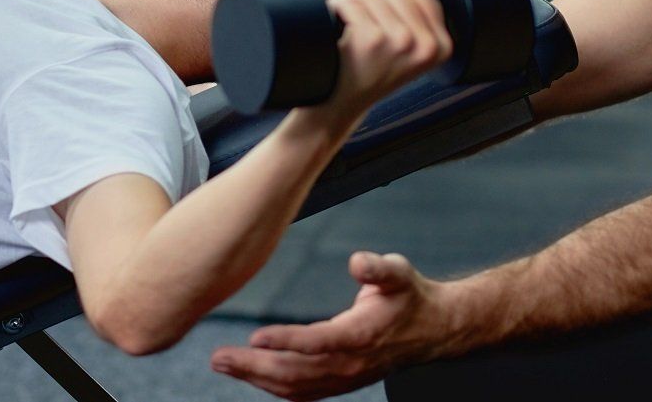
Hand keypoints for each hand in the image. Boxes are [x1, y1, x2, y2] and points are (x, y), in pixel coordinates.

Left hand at [211, 251, 457, 399]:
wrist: (433, 330)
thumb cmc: (410, 296)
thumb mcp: (399, 271)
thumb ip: (378, 267)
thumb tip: (358, 262)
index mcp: (361, 335)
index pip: (317, 343)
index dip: (285, 341)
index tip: (254, 335)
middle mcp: (350, 363)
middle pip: (296, 373)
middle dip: (254, 366)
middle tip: (218, 357)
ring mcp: (344, 378)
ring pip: (295, 387)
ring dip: (256, 378)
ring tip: (223, 364)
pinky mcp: (340, 382)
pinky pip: (302, 392)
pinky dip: (273, 387)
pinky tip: (250, 374)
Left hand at [322, 0, 451, 118]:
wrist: (339, 107)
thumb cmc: (369, 74)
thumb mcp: (400, 49)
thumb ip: (405, 13)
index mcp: (442, 47)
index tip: (383, 24)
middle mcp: (427, 45)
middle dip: (373, 1)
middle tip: (361, 30)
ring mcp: (400, 41)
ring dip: (353, 5)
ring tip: (349, 32)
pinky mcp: (371, 39)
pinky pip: (349, 2)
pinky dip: (335, 8)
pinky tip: (334, 25)